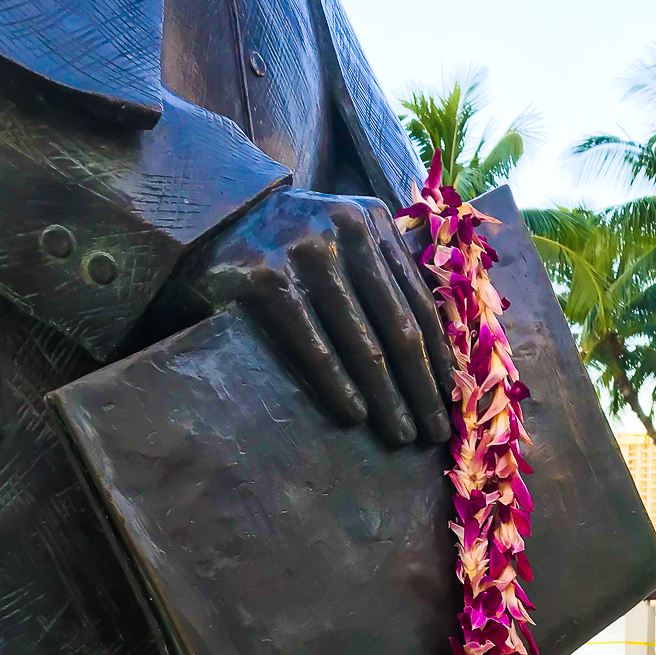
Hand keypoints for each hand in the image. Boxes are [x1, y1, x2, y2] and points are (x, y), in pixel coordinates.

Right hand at [179, 189, 453, 446]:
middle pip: (399, 326)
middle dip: (423, 386)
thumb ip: (379, 273)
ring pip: (363, 342)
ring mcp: (305, 251)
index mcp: (372, 221)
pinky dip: (338, 384)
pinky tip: (356, 415)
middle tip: (437, 432)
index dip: (440, 355)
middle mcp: (345, 228)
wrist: (202, 218)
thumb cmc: (281, 245)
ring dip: (389, 397)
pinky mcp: (266, 278)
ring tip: (403, 435)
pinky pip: (314, 345)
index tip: (453, 399)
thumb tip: (436, 351)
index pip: (419, 300)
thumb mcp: (337, 237)